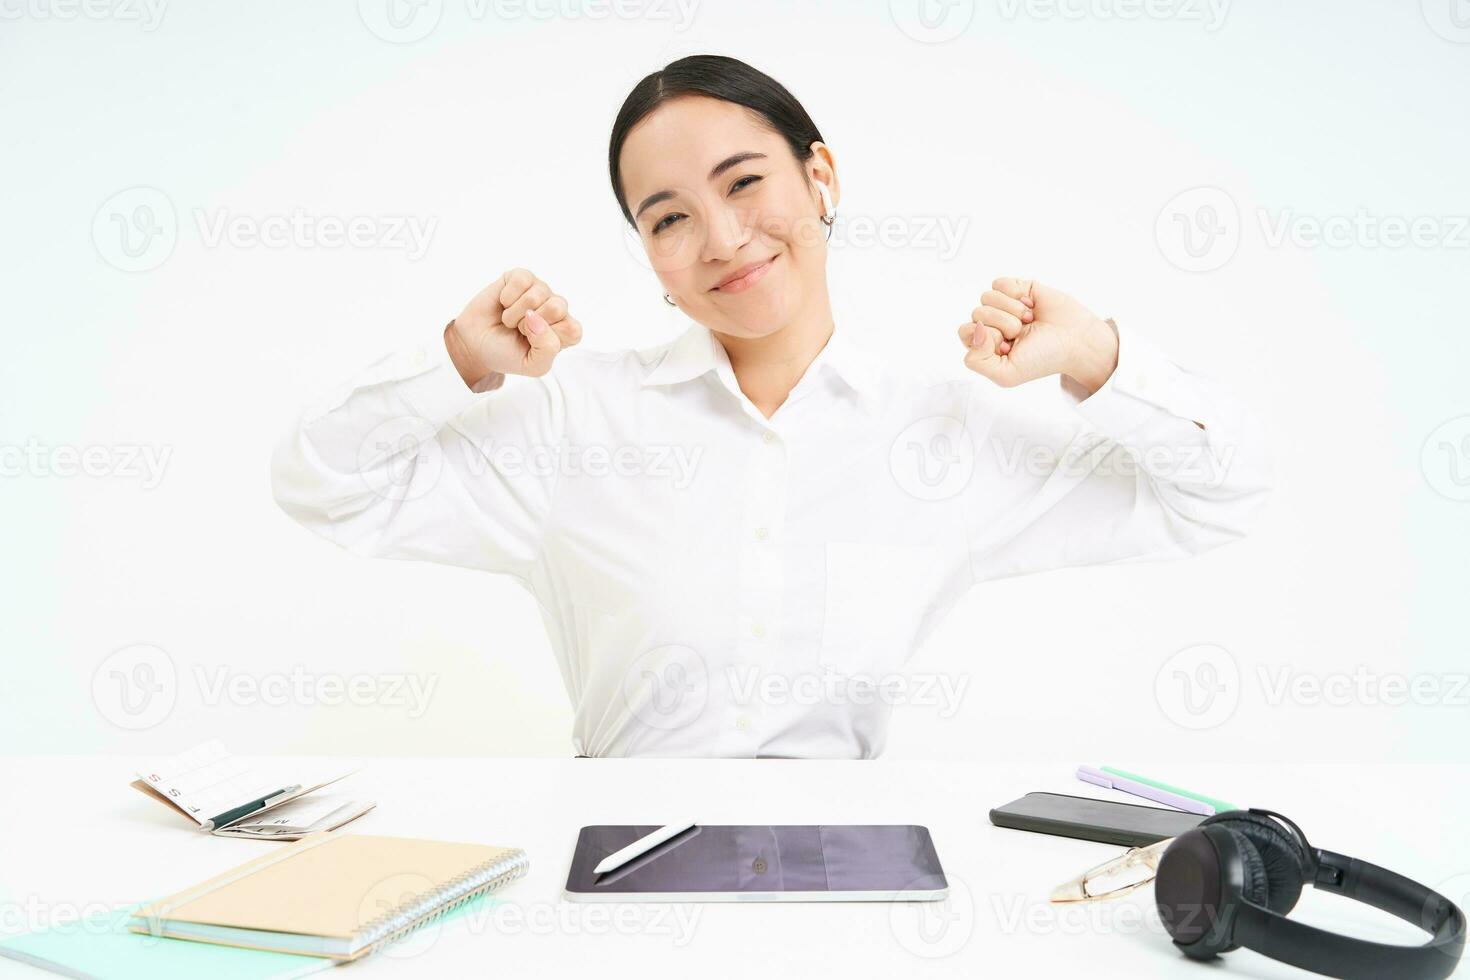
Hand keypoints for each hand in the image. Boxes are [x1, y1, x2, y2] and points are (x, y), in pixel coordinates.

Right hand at [444, 268, 582, 388]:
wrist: (476, 345)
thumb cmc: (507, 354)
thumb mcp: (533, 365)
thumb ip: (547, 348)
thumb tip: (536, 318)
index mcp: (565, 331)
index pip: (573, 330)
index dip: (548, 338)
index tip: (533, 344)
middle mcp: (556, 307)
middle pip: (557, 307)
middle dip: (530, 325)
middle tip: (520, 330)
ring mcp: (540, 290)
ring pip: (536, 295)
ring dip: (514, 314)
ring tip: (510, 320)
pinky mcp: (522, 277)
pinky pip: (521, 280)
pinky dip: (507, 297)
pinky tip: (504, 304)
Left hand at [958, 277, 1118, 393]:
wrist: (1075, 340)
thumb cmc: (1043, 359)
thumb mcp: (1006, 374)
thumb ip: (977, 361)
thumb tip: (975, 328)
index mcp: (984, 345)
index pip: (965, 332)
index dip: (985, 338)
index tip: (1008, 347)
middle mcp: (991, 324)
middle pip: (977, 313)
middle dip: (1004, 325)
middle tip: (1023, 334)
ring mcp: (1003, 305)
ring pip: (987, 297)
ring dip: (1013, 311)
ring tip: (1029, 321)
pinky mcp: (1016, 288)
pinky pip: (999, 284)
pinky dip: (1017, 295)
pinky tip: (1031, 305)